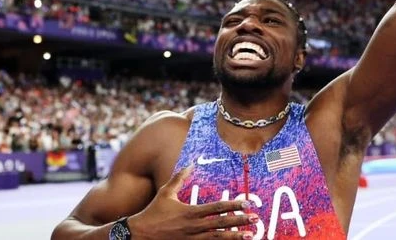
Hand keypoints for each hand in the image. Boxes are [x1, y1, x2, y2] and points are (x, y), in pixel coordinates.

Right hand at [127, 166, 258, 238]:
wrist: (140, 234)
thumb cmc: (153, 212)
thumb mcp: (166, 193)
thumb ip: (179, 178)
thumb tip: (191, 163)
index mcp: (190, 212)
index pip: (216, 208)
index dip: (233, 205)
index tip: (247, 203)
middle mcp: (194, 227)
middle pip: (221, 224)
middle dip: (240, 221)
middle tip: (255, 219)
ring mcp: (192, 239)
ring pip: (218, 238)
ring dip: (235, 237)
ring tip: (250, 236)